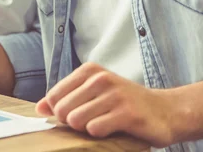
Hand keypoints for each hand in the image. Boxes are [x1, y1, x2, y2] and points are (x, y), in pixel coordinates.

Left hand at [36, 62, 175, 147]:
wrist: (165, 110)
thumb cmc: (122, 102)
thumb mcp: (92, 93)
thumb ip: (64, 98)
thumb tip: (38, 109)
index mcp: (89, 70)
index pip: (54, 96)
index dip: (59, 111)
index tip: (76, 112)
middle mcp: (100, 78)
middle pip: (62, 109)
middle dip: (72, 122)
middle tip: (92, 120)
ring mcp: (114, 95)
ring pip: (76, 120)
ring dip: (86, 128)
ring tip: (102, 124)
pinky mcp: (127, 113)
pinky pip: (95, 129)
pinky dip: (100, 134)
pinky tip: (113, 128)